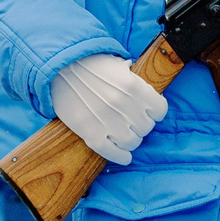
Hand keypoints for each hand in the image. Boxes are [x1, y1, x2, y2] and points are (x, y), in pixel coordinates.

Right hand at [51, 53, 167, 165]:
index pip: (160, 110)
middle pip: (146, 127)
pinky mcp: (90, 133)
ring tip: (125, 134)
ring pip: (133, 142)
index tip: (149, 112)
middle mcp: (123, 105)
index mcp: (133, 86)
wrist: (59, 68)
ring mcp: (108, 121)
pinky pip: (112, 152)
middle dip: (141, 124)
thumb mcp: (118, 66)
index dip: (155, 112)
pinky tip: (124, 156)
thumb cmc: (90, 64)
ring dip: (131, 139)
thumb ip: (134, 79)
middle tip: (132, 121)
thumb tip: (145, 90)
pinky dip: (120, 156)